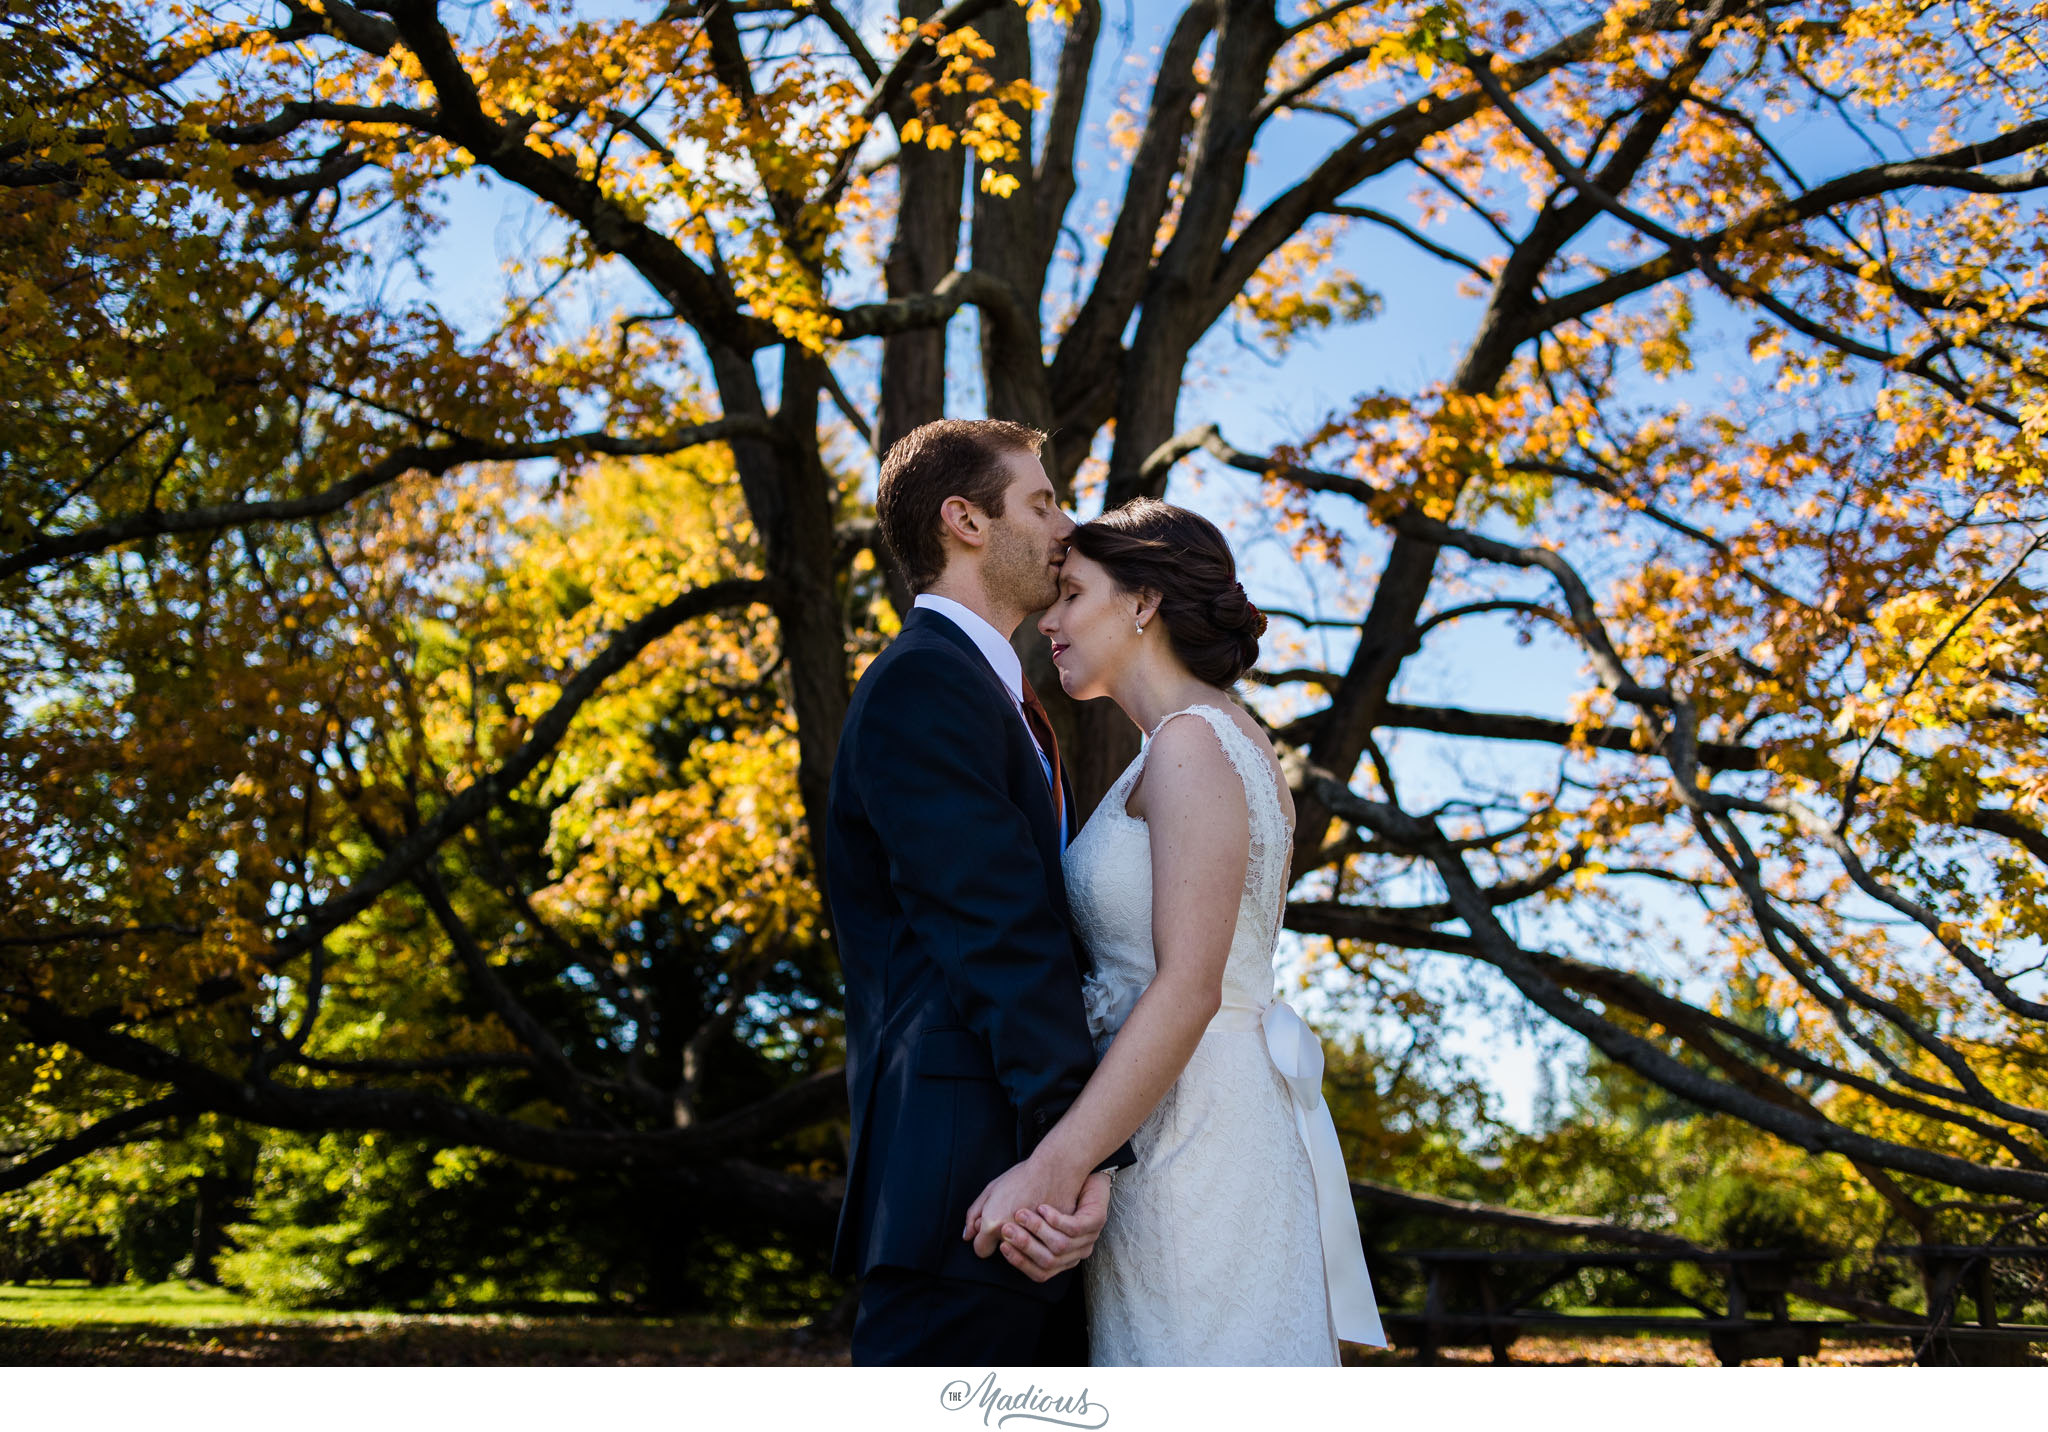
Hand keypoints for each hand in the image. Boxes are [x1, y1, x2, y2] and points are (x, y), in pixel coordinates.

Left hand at [962, 1154, 1082, 1259]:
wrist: (1054, 1169)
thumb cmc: (1021, 1176)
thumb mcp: (990, 1190)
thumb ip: (973, 1214)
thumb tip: (967, 1236)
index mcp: (992, 1224)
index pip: (980, 1250)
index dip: (984, 1240)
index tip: (992, 1228)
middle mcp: (1011, 1235)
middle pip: (1001, 1250)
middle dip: (1003, 1237)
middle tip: (1012, 1216)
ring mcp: (1031, 1239)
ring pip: (1020, 1250)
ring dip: (1021, 1238)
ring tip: (1027, 1217)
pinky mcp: (1049, 1237)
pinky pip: (1039, 1245)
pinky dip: (1038, 1235)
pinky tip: (1040, 1219)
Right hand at [996, 1170, 1111, 1282]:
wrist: (1073, 1166)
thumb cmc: (1040, 1188)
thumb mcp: (1013, 1204)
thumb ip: (994, 1221)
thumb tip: (970, 1236)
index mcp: (1058, 1255)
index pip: (1038, 1272)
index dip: (1019, 1261)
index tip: (1002, 1246)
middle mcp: (1074, 1251)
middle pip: (1047, 1261)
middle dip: (1025, 1245)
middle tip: (1007, 1229)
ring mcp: (1086, 1237)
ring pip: (1060, 1245)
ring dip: (1038, 1230)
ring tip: (1021, 1213)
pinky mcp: (1095, 1221)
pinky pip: (1075, 1228)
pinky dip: (1057, 1219)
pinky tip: (1043, 1208)